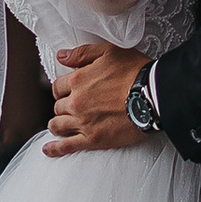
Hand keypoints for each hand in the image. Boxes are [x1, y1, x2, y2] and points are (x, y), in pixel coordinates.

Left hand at [44, 39, 149, 155]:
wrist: (152, 95)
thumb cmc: (135, 72)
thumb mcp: (109, 52)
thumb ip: (82, 54)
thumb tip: (61, 56)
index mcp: (77, 80)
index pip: (58, 87)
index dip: (62, 89)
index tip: (67, 92)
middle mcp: (76, 102)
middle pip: (58, 107)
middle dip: (62, 106)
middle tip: (71, 108)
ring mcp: (83, 122)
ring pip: (58, 125)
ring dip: (57, 125)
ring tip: (59, 126)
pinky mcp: (93, 140)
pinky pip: (67, 146)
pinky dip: (55, 148)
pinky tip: (48, 150)